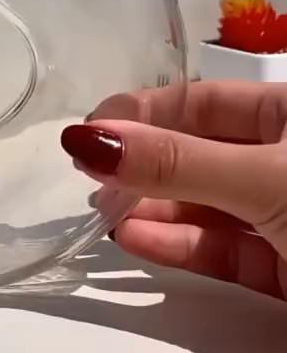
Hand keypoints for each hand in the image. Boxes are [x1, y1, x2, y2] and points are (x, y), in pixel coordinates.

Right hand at [61, 81, 286, 299]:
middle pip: (202, 154)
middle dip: (144, 164)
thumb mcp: (266, 178)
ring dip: (153, 208)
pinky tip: (133, 239)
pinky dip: (179, 246)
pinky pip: (224, 251)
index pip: (206, 102)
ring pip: (209, 206)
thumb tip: (87, 140)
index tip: (89, 130)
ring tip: (103, 211)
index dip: (146, 113)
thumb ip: (179, 164)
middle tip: (88, 175)